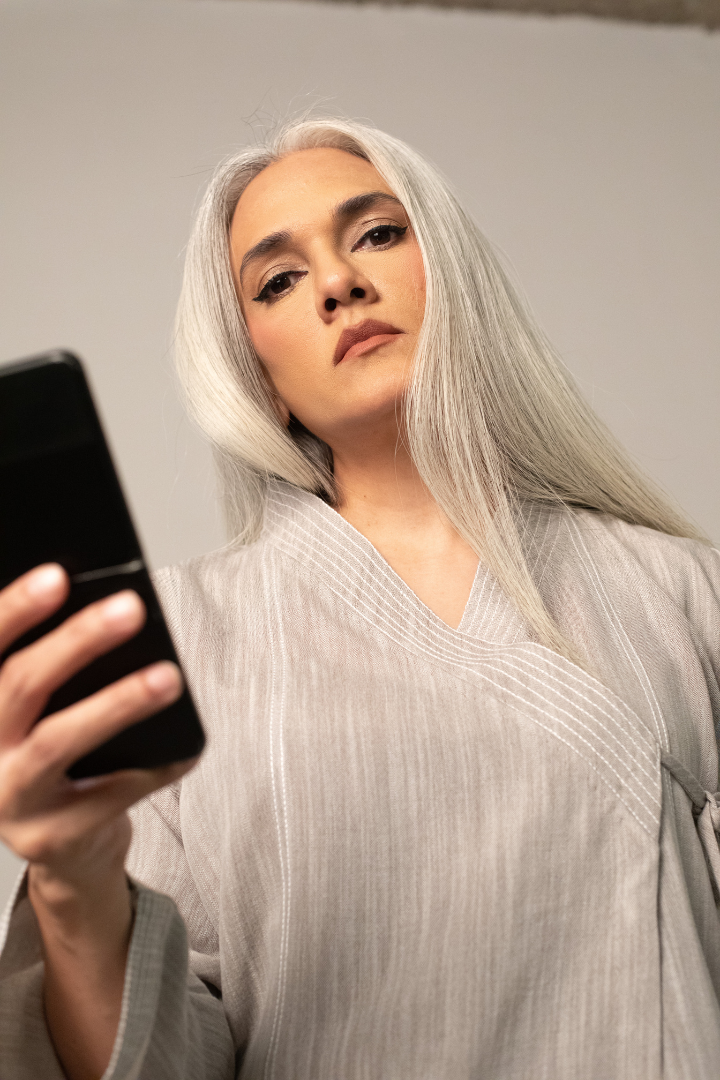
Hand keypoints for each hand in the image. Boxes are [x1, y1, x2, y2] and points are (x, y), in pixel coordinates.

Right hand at [0, 563, 197, 1079]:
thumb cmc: (57, 761)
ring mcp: (12, 799)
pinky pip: (111, 792)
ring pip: (59, 740)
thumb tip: (107, 610)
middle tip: (130, 608)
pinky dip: (156, 764)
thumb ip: (53, 671)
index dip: (15, 610)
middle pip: (20, 686)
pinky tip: (189, 745)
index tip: (58, 575)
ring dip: (117, 702)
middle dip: (76, 642)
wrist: (65, 849)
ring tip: (168, 676)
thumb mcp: (40, 713)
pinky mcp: (52, 836)